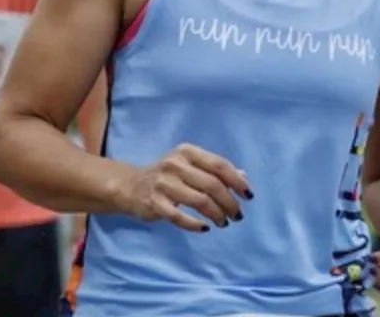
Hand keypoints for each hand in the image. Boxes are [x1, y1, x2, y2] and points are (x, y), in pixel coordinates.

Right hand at [114, 143, 251, 231]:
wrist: (131, 186)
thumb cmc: (169, 176)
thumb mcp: (191, 166)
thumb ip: (216, 170)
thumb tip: (243, 178)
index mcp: (188, 152)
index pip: (219, 165)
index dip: (237, 182)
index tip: (248, 196)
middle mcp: (175, 164)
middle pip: (213, 185)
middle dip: (230, 202)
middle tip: (237, 215)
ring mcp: (163, 184)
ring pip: (200, 201)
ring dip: (217, 214)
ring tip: (224, 222)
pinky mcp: (154, 203)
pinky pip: (180, 217)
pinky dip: (196, 224)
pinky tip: (206, 228)